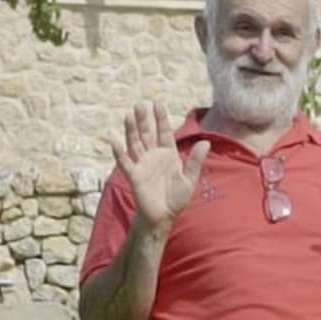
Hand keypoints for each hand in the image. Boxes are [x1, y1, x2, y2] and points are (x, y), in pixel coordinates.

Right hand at [107, 102, 210, 230]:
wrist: (163, 217)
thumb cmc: (176, 198)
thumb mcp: (190, 179)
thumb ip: (196, 161)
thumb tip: (206, 141)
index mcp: (168, 155)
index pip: (164, 132)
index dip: (160, 118)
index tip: (157, 102)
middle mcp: (153, 156)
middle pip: (147, 134)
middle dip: (143, 119)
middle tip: (140, 104)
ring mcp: (142, 165)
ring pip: (135, 143)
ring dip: (131, 130)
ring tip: (128, 115)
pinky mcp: (134, 176)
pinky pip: (125, 162)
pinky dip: (119, 151)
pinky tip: (114, 140)